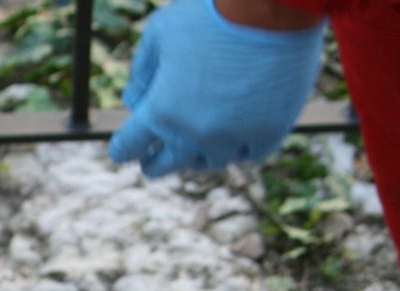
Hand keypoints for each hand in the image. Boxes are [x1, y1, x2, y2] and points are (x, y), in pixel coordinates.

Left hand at [108, 0, 324, 177]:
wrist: (276, 3)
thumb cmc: (212, 11)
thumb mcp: (160, 32)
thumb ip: (142, 71)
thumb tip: (133, 99)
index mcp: (161, 110)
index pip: (128, 147)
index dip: (123, 149)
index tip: (124, 150)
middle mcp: (195, 133)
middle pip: (165, 165)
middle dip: (155, 163)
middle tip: (152, 163)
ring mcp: (234, 136)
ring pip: (210, 161)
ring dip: (198, 156)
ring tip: (194, 150)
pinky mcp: (270, 131)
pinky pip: (249, 154)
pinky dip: (238, 149)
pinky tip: (232, 143)